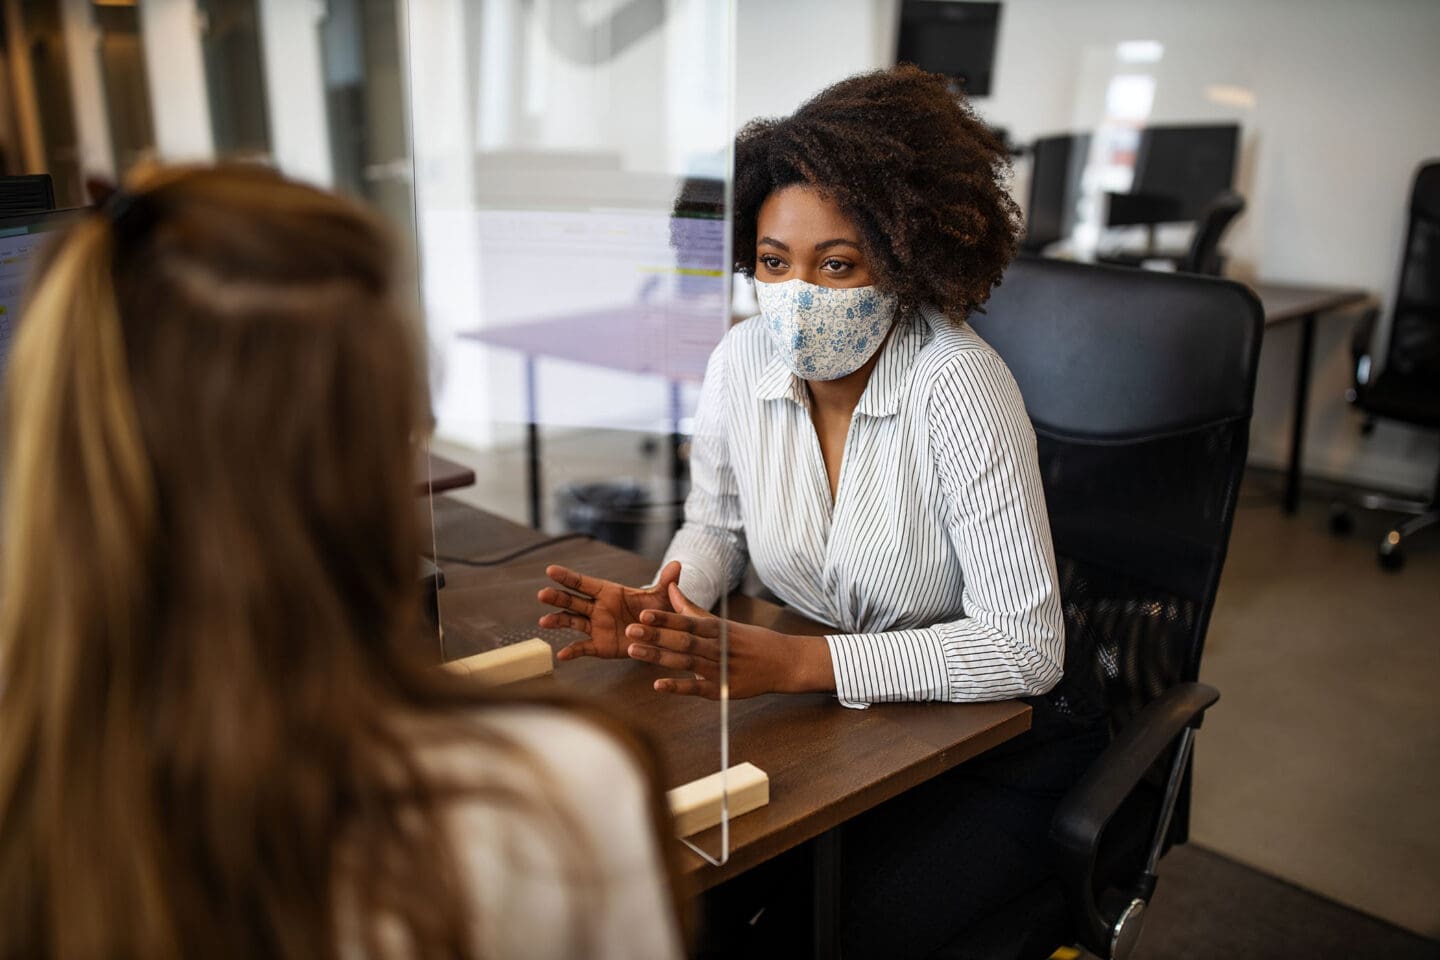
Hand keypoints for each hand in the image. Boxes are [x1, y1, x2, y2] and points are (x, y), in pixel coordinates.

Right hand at [538, 561, 681, 660]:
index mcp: (609, 592)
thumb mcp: (662, 598)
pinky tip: (560, 656)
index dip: (568, 576)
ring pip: (572, 622)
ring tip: (544, 622)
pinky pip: (583, 648)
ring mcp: (596, 627)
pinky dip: (573, 652)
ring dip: (558, 621)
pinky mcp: (599, 645)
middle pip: (573, 601)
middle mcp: (598, 608)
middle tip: (542, 594)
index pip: (585, 583)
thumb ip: (667, 583)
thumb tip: (679, 565)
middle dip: (558, 598)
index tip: (551, 570)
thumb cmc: (656, 611)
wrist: (657, 634)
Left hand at [622, 582, 835, 698]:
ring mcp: (719, 669)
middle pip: (682, 640)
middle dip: (655, 634)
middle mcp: (717, 647)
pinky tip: (658, 685)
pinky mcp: (722, 690)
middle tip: (630, 628)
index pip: (687, 621)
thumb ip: (692, 608)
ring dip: (658, 657)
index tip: (643, 611)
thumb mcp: (722, 623)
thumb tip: (670, 588)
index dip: (665, 616)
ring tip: (633, 651)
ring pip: (685, 662)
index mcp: (717, 629)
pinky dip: (678, 686)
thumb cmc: (748, 640)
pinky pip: (697, 688)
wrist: (782, 663)